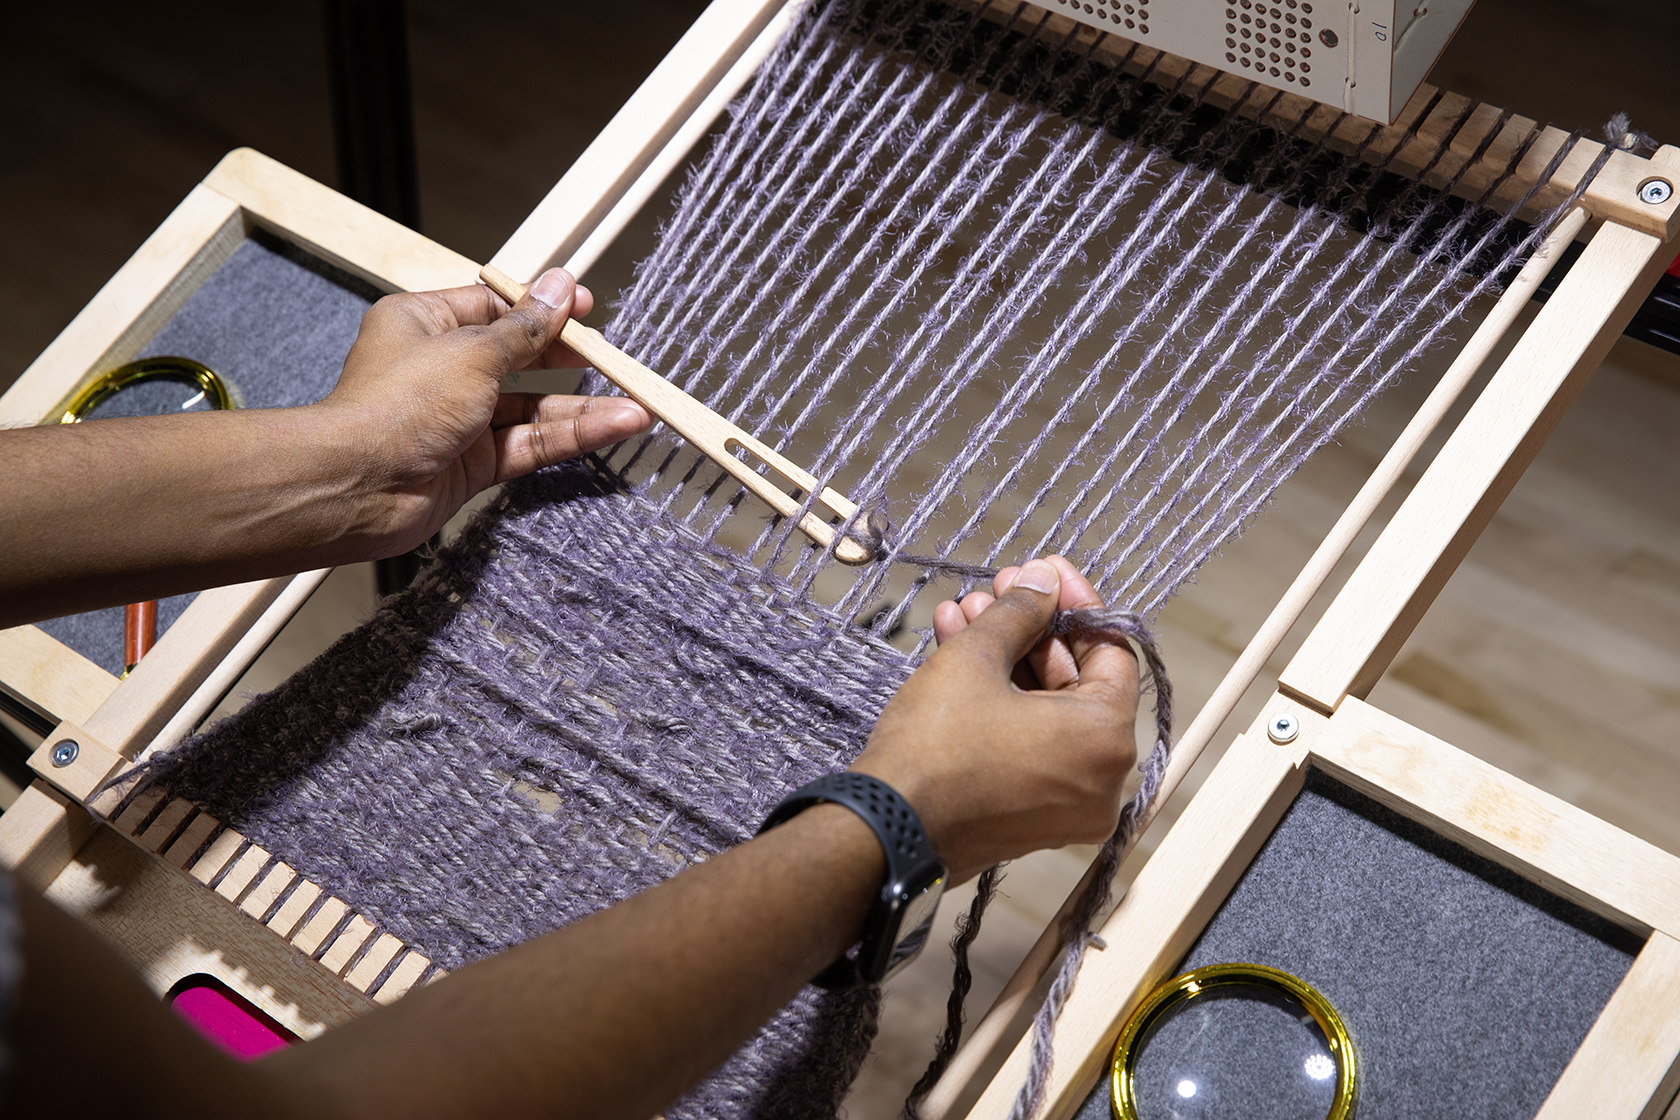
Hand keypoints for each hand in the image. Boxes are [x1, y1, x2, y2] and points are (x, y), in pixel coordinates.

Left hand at [317, 267, 651, 556]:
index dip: (541, 308)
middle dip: (569, 361)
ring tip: (636, 406)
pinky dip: (570, 437)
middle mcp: (442, 370)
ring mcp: (459, 419)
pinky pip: (531, 443)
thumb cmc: (396, 406)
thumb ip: (526, 329)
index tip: (584, 307)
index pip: (494, 307)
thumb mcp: (473, 352)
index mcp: (425, 324)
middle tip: (614, 360)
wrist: (358, 486)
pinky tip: (613, 428)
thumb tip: (560, 288)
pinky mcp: (473, 463)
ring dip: (583, 408)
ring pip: (533, 408)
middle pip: (520, 359)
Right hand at [851, 556, 1138, 879]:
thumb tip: (1044, 579)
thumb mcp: (976, 658)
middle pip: (1076, 681)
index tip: (1043, 573)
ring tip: (960, 615)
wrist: (885, 832)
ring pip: (1045, 711)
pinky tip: (956, 653)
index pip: (1111, 652)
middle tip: (993, 590)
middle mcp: (1101, 780)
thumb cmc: (936, 746)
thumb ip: (1020, 610)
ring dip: (1005, 660)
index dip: (1074, 604)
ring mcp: (1066, 805)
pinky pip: (1030, 745)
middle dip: (1029, 630)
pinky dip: (1002, 703)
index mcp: (1105, 740)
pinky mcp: (1031, 818)